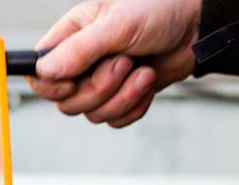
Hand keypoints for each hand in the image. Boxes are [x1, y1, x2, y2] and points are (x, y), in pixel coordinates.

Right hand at [28, 0, 200, 127]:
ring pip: (92, 113)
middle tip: (124, 64)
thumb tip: (45, 72)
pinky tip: (148, 82)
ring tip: (143, 70)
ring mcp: (102, 81)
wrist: (198, 26)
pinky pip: (115, 119)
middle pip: (67, 101)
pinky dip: (134, 106)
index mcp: (72, 36)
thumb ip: (79, 50)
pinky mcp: (123, 96)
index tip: (72, 83)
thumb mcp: (117, 24)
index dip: (50, 86)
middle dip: (99, 90)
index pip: (40, 73)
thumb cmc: (159, 9)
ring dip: (122, 97)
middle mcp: (82, 61)